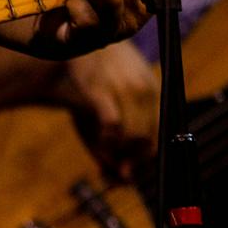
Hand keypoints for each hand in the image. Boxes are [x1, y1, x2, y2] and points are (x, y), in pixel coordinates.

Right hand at [57, 42, 159, 179]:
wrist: (66, 46)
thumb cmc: (89, 83)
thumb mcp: (106, 112)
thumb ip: (115, 147)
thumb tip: (123, 181)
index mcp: (153, 92)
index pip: (161, 136)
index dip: (145, 160)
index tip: (128, 172)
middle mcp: (145, 89)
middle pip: (149, 141)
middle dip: (131, 163)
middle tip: (113, 172)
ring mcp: (124, 88)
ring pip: (135, 137)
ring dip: (119, 156)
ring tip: (103, 157)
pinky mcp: (100, 89)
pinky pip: (113, 126)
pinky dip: (108, 143)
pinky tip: (100, 147)